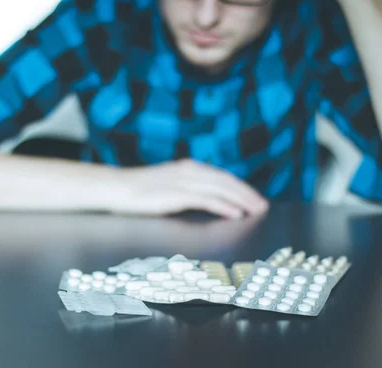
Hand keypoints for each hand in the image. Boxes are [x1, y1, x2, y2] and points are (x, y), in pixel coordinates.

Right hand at [108, 159, 268, 218]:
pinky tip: (235, 214)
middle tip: (264, 205)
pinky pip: (207, 200)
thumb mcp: (168, 184)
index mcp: (190, 167)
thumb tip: (206, 198)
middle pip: (227, 181)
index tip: (255, 197)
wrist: (117, 187)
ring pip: (222, 189)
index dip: (241, 187)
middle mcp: (191, 170)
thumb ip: (188, 188)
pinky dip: (224, 206)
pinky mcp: (178, 194)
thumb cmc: (140, 189)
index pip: (223, 176)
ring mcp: (184, 181)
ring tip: (256, 211)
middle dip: (248, 194)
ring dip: (242, 200)